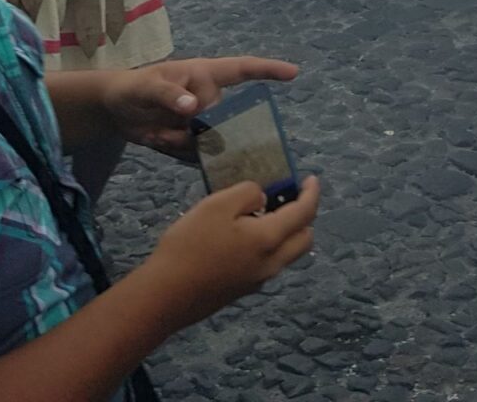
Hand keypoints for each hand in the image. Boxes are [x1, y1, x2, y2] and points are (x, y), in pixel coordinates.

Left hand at [106, 57, 299, 159]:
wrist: (115, 111)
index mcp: (205, 75)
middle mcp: (209, 97)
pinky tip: (161, 141)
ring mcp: (202, 121)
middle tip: (168, 126)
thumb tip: (192, 106)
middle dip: (198, 127)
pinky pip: (197, 154)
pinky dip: (178, 152)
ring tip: (160, 133)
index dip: (269, 70)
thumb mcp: (145, 86)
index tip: (294, 73)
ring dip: (184, 142)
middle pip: (224, 116)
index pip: (242, 69)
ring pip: (210, 140)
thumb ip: (168, 94)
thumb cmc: (133, 87)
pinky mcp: (192, 141)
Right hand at [138, 177, 321, 330]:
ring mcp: (257, 281)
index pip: (304, 214)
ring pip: (287, 254)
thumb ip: (248, 194)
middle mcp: (271, 264)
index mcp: (270, 240)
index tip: (312, 179)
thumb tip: (263, 200)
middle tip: (289, 197)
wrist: (165, 296)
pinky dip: (268, 245)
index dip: (312, 193)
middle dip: (304, 216)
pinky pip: (268, 263)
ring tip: (263, 212)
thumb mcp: (218, 204)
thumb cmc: (191, 245)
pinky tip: (243, 235)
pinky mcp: (241, 290)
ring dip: (286, 232)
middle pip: (304, 239)